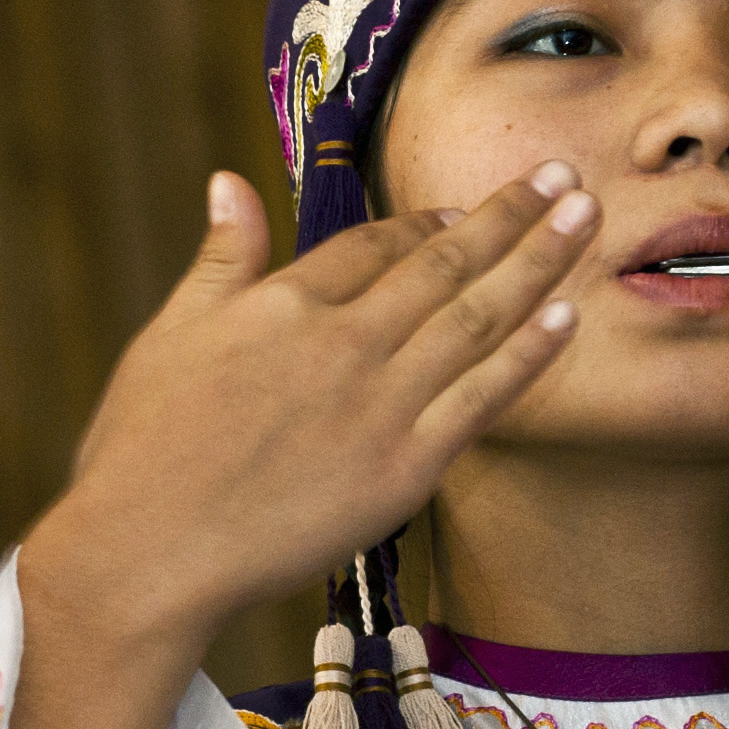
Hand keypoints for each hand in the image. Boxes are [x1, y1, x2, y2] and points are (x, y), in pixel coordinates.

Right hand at [32, 163, 601, 665]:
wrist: (148, 552)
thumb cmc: (141, 449)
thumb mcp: (168, 334)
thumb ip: (220, 258)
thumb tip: (231, 182)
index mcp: (284, 303)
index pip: (372, 243)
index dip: (426, 220)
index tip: (465, 206)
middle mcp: (343, 341)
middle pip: (444, 263)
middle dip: (510, 213)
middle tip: (564, 175)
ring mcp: (379, 404)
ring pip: (477, 318)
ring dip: (539, 263)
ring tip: (586, 217)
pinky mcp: (403, 469)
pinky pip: (482, 400)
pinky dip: (527, 355)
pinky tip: (565, 317)